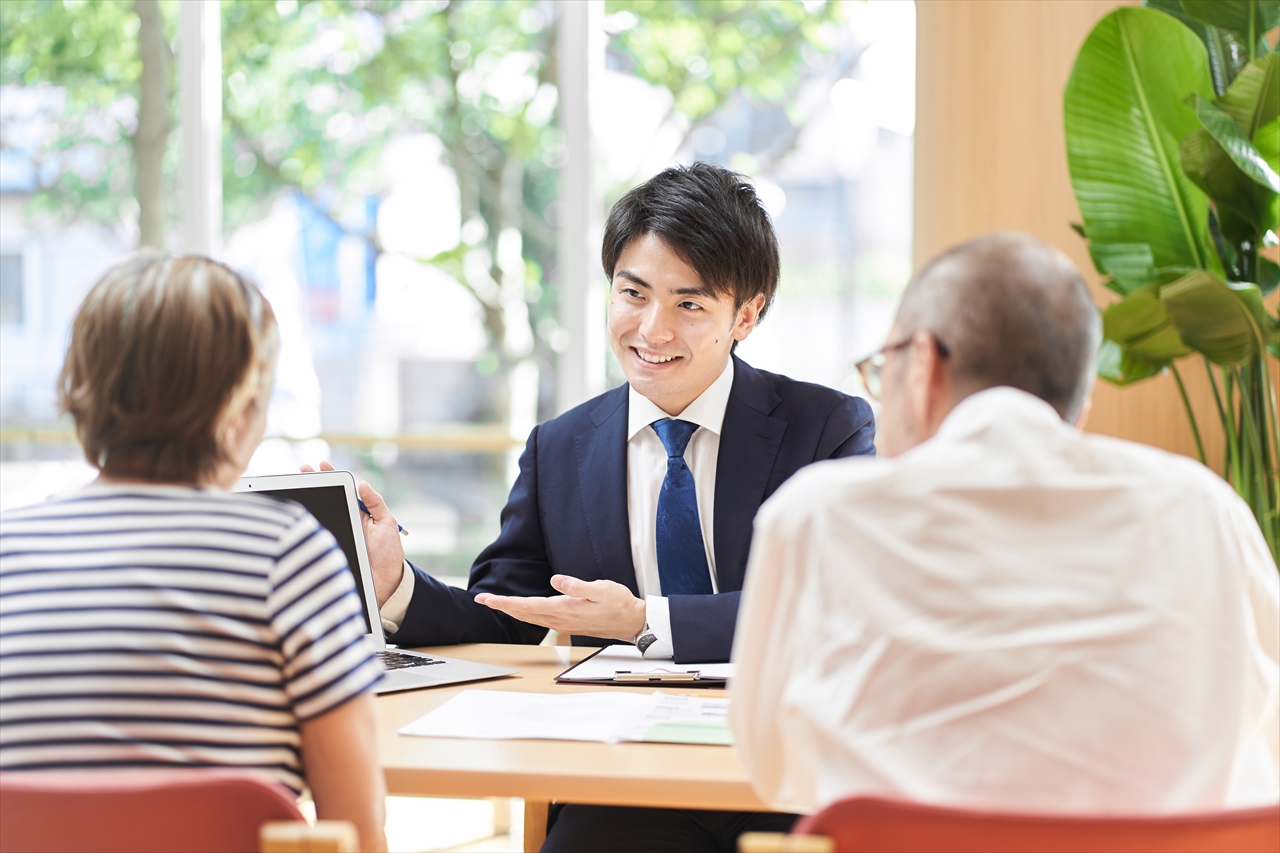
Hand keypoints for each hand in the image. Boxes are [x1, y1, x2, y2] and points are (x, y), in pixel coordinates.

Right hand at [302, 461, 404, 607]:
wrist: (386, 582)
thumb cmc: (389, 552)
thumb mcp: (387, 523)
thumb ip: (376, 503)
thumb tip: (363, 483)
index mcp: (358, 512)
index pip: (342, 490)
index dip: (330, 477)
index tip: (320, 465)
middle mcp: (344, 521)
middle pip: (325, 498)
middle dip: (312, 482)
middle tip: (302, 469)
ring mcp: (336, 534)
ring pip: (318, 516)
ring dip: (306, 501)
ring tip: (296, 486)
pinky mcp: (329, 549)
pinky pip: (316, 536)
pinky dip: (305, 527)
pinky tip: (296, 516)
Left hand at [474, 575, 646, 641]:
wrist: (631, 622)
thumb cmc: (618, 603)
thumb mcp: (600, 588)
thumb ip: (576, 586)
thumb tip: (555, 581)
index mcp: (564, 609)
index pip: (527, 605)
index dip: (504, 602)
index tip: (487, 599)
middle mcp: (559, 619)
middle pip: (523, 613)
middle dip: (501, 606)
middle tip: (482, 599)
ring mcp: (562, 624)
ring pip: (530, 618)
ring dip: (511, 610)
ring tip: (496, 603)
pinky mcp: (567, 623)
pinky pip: (539, 620)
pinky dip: (525, 613)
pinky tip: (522, 610)